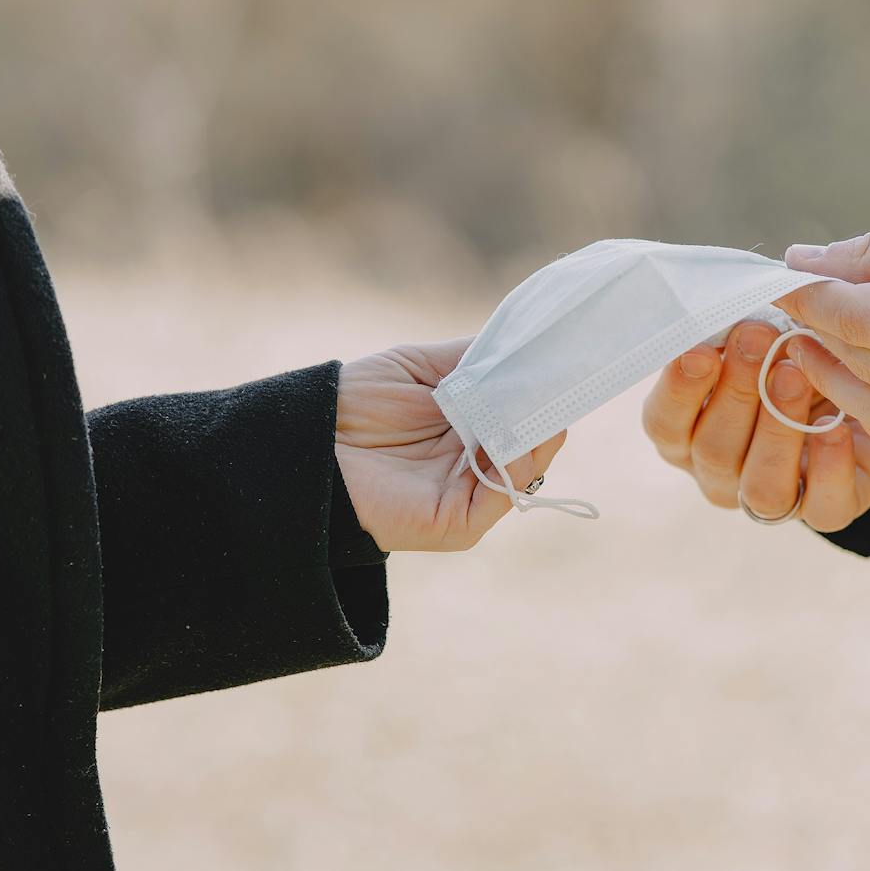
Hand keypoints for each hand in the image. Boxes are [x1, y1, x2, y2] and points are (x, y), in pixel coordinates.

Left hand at [335, 338, 564, 551]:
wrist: (308, 444)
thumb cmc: (355, 403)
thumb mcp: (421, 367)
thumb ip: (472, 361)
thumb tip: (527, 347)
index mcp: (470, 429)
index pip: (523, 414)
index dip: (541, 391)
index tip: (561, 362)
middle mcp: (475, 465)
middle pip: (533, 440)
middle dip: (545, 408)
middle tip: (558, 378)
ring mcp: (470, 496)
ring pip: (526, 466)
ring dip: (534, 432)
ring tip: (534, 399)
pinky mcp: (459, 523)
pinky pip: (502, 494)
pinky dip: (515, 463)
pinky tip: (510, 432)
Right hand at [640, 319, 869, 533]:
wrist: (867, 389)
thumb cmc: (795, 351)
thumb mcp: (765, 332)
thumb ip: (739, 324)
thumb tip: (731, 293)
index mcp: (690, 431)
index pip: (664, 423)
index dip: (678, 390)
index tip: (701, 348)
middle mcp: (721, 471)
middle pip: (713, 450)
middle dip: (736, 391)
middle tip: (758, 337)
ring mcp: (771, 496)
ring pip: (761, 487)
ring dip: (776, 429)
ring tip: (796, 375)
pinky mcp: (828, 510)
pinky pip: (822, 508)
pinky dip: (829, 466)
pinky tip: (837, 427)